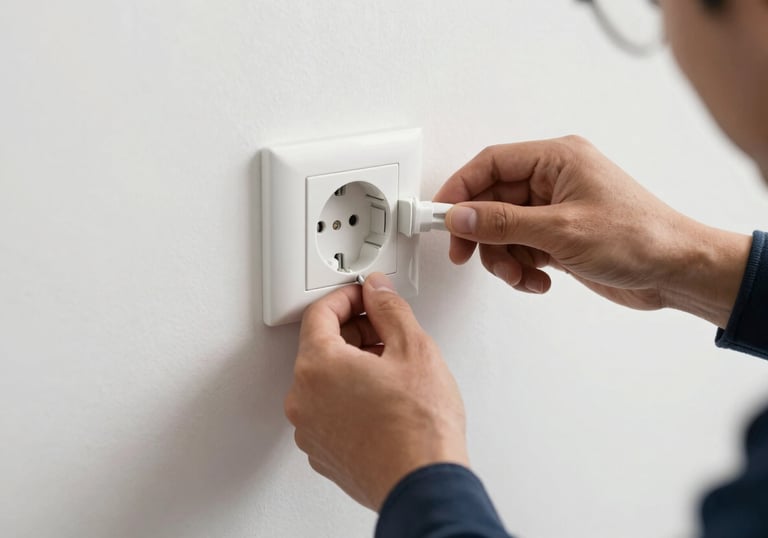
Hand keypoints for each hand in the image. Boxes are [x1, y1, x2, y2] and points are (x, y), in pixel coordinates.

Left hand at [284, 273, 468, 510]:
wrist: (423, 485)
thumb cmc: (419, 428)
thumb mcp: (413, 348)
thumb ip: (389, 308)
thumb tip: (377, 291)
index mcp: (317, 366)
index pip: (318, 313)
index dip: (346, 297)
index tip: (364, 295)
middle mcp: (303, 399)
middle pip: (320, 347)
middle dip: (354, 333)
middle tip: (386, 333)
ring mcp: (310, 430)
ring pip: (325, 382)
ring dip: (353, 367)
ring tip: (392, 372)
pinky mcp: (323, 453)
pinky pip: (329, 412)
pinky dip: (349, 398)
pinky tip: (383, 401)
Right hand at [434, 136, 750, 326]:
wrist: (676, 272)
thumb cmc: (640, 238)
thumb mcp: (560, 230)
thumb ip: (503, 223)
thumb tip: (460, 216)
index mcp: (556, 159)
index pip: (491, 164)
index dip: (460, 189)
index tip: (438, 215)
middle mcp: (554, 180)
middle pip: (492, 201)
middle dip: (482, 234)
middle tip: (467, 255)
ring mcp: (555, 210)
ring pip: (504, 230)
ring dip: (504, 258)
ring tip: (522, 274)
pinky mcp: (559, 236)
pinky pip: (521, 248)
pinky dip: (523, 268)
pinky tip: (541, 279)